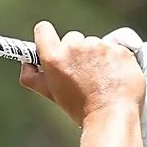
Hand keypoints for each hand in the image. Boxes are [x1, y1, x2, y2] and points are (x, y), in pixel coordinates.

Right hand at [20, 21, 144, 126]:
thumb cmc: (80, 109)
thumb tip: (26, 65)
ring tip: (102, 79)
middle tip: (83, 74)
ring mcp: (99, 45)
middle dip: (77, 52)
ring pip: (96, 44)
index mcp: (54, 57)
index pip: (43, 30)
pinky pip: (115, 49)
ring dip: (98, 56)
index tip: (53, 47)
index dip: (46, 37)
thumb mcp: (52, 95)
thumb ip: (33, 78)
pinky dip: (116, 60)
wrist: (111, 116)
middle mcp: (75, 46)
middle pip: (72, 38)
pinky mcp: (119, 48)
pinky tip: (115, 77)